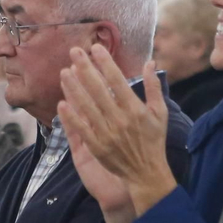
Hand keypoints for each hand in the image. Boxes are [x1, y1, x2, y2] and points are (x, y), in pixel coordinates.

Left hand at [58, 47, 176, 215]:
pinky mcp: (96, 147)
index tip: (95, 48)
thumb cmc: (153, 141)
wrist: (146, 174)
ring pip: (86, 106)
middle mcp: (119, 120)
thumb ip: (154, 87)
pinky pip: (81, 129)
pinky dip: (71, 117)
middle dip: (85, 69)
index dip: (105, 63)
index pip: (117, 81)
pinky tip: (62, 103)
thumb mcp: (160, 113)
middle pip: (98, 90)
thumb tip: (149, 62)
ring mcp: (106, 134)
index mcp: (135, 109)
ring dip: (73, 88)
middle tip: (74, 51)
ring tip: (64, 72)